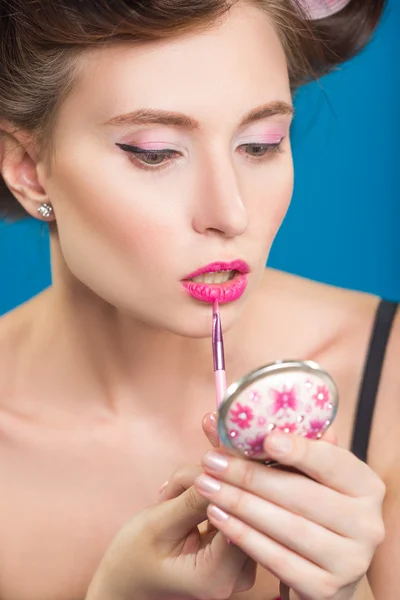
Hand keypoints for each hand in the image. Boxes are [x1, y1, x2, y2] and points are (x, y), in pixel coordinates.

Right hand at [86, 464, 255, 599]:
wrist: (127, 581)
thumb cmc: (133, 557)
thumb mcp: (157, 525)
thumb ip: (193, 499)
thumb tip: (225, 468)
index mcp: (217, 577)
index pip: (241, 518)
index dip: (229, 481)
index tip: (209, 457)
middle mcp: (239, 575)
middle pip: (243, 508)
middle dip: (214, 479)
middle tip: (177, 477)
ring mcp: (243, 561)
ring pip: (238, 501)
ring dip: (208, 484)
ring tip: (169, 494)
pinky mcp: (239, 545)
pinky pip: (234, 506)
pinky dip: (212, 490)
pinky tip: (182, 491)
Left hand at [195, 429, 385, 599]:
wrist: (323, 568)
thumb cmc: (307, 507)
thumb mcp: (299, 474)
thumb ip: (268, 446)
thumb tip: (215, 418)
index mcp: (365, 486)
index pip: (333, 462)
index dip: (301, 450)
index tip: (265, 438)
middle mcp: (367, 524)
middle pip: (302, 495)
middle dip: (250, 475)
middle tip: (211, 460)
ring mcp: (350, 561)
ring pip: (288, 527)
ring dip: (240, 504)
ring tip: (206, 485)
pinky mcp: (325, 589)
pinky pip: (277, 559)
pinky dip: (244, 536)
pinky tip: (218, 517)